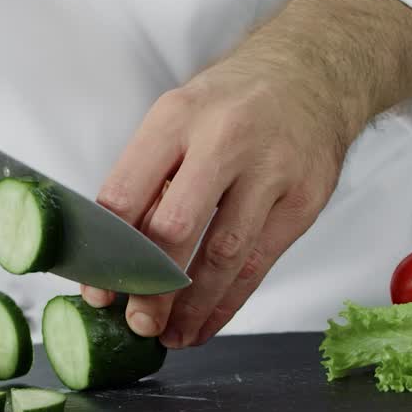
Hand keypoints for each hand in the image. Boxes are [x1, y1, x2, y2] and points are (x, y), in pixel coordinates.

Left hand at [82, 53, 354, 348]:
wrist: (311, 76)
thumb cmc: (231, 106)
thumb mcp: (179, 119)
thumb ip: (149, 179)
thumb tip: (116, 260)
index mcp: (175, 118)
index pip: (126, 194)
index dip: (109, 254)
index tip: (100, 293)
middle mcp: (223, 140)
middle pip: (175, 228)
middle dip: (153, 288)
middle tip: (138, 324)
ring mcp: (270, 171)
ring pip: (224, 255)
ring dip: (193, 306)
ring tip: (173, 336)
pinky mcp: (303, 200)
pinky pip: (259, 264)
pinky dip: (230, 301)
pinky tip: (209, 322)